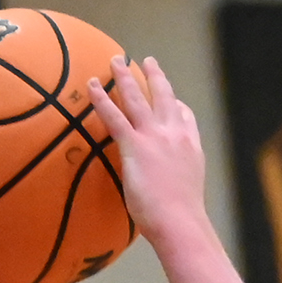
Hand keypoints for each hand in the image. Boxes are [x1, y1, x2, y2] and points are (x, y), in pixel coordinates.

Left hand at [85, 54, 209, 248]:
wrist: (180, 222)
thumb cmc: (182, 218)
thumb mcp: (187, 192)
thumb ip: (177, 179)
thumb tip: (168, 187)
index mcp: (190, 147)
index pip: (186, 118)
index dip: (178, 106)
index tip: (174, 100)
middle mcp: (175, 134)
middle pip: (164, 97)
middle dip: (155, 76)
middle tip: (148, 61)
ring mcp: (155, 137)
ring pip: (138, 98)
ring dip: (125, 76)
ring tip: (115, 60)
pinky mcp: (135, 145)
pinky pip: (114, 116)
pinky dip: (101, 99)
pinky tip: (91, 86)